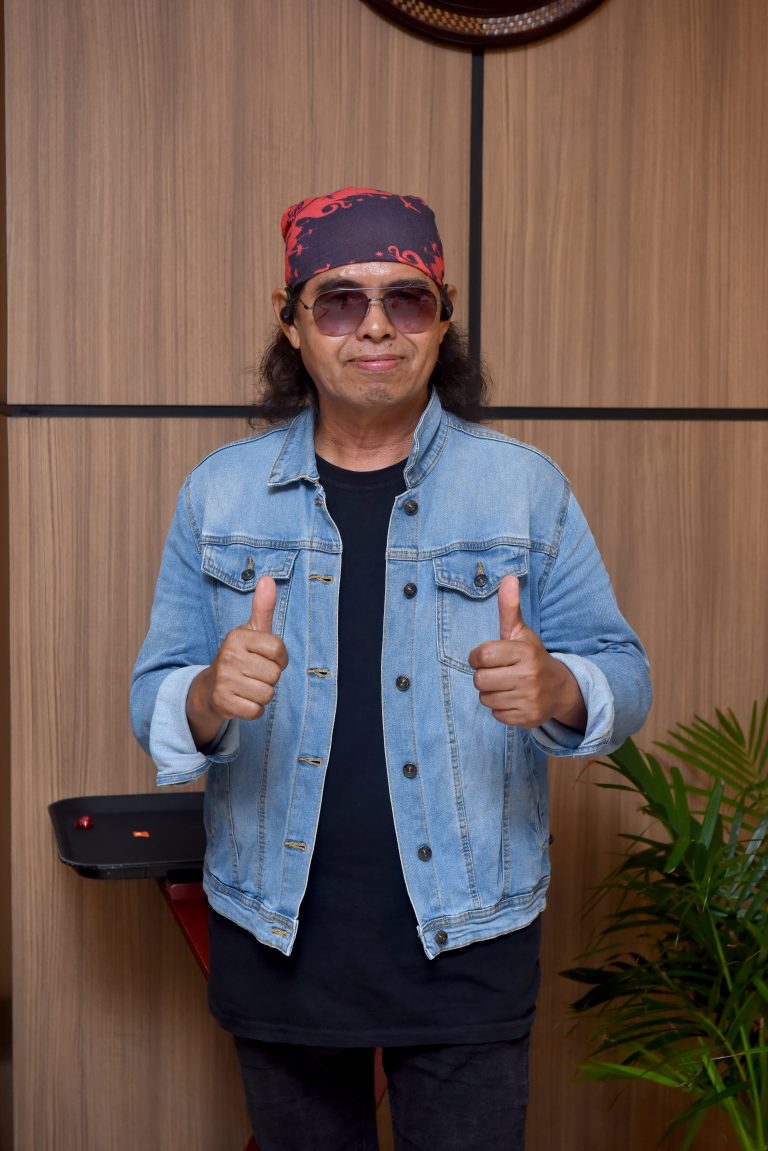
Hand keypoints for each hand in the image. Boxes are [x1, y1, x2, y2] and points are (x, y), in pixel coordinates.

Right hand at [186, 576, 288, 747]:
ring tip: (249, 686)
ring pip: (267, 694)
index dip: (280, 659)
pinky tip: (243, 700)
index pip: (279, 651)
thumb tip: (267, 579)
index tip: (267, 659)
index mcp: (238, 637)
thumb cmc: (239, 657)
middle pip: (275, 675)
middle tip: (254, 674)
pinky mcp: (222, 702)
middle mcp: (228, 656)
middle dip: (270, 678)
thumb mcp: (251, 631)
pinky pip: (256, 711)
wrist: (210, 688)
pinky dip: (254, 709)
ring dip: (262, 695)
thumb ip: (263, 607)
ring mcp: (224, 680)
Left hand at [468, 575, 585, 730]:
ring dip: (491, 693)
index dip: (477, 657)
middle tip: (498, 672)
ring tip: (506, 685)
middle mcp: (528, 676)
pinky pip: (496, 715)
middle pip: (480, 680)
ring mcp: (529, 699)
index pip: (481, 656)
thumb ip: (510, 608)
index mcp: (525, 652)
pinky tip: (513, 698)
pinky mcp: (527, 719)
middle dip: (484, 676)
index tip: (486, 657)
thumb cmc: (532, 657)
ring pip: (485, 699)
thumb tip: (508, 577)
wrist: (560, 689)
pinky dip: (501, 708)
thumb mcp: (521, 633)